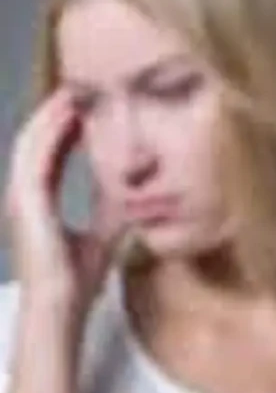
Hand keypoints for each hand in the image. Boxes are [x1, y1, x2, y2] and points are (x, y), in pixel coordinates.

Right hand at [4, 88, 121, 323]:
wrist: (62, 307)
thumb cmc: (79, 279)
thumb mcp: (107, 230)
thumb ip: (115, 206)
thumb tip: (138, 186)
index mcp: (39, 200)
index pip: (52, 151)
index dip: (68, 126)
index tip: (91, 104)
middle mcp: (25, 194)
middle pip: (39, 138)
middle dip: (58, 110)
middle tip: (84, 85)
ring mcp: (20, 197)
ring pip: (33, 140)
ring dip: (52, 113)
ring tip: (76, 90)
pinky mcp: (25, 202)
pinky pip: (35, 156)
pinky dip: (50, 132)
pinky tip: (68, 113)